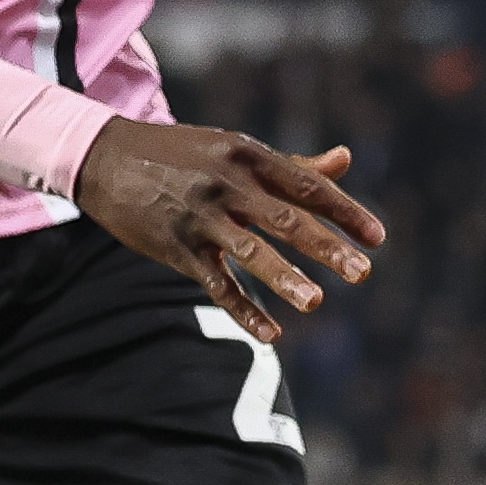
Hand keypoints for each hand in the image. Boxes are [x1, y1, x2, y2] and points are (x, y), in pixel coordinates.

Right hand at [70, 121, 386, 341]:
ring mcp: (201, 217)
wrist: (107, 159)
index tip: (378, 237)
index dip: (345, 210)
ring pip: (249, 251)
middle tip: (363, 273)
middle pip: (285, 217)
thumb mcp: (235, 150)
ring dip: (284, 278)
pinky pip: (216, 283)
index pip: (307, 185)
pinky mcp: (177, 248)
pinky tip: (271, 334)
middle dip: (326, 246)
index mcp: (248, 155)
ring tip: (317, 302)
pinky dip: (243, 310)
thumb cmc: (184, 155)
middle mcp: (227, 184)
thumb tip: (346, 160)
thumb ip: (292, 164)